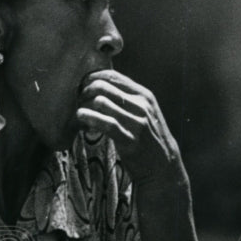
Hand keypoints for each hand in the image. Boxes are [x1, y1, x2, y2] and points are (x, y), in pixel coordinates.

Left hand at [77, 69, 186, 186]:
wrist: (163, 164)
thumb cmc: (148, 136)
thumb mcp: (144, 111)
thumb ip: (127, 97)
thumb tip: (100, 85)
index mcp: (143, 95)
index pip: (112, 76)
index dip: (92, 78)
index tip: (81, 85)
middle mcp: (141, 105)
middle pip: (103, 87)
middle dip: (85, 91)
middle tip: (77, 100)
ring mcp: (136, 122)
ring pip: (101, 102)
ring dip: (84, 106)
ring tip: (79, 112)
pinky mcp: (129, 139)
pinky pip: (105, 124)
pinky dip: (90, 118)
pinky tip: (81, 117)